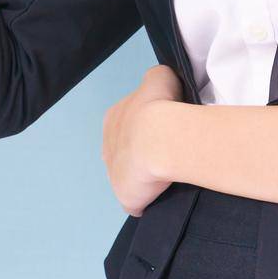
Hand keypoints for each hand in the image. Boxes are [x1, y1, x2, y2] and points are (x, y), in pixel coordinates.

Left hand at [102, 65, 181, 215]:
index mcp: (113, 118)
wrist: (157, 137)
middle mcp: (107, 145)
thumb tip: (162, 83)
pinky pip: (137, 201)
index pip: (128, 124)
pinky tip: (165, 195)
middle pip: (125, 152)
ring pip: (129, 176)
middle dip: (142, 153)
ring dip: (145, 177)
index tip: (164, 130)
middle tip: (168, 154)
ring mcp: (113, 173)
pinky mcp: (126, 196)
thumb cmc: (159, 106)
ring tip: (169, 175)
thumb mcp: (160, 77)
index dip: (145, 128)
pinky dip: (149, 200)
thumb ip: (157, 79)